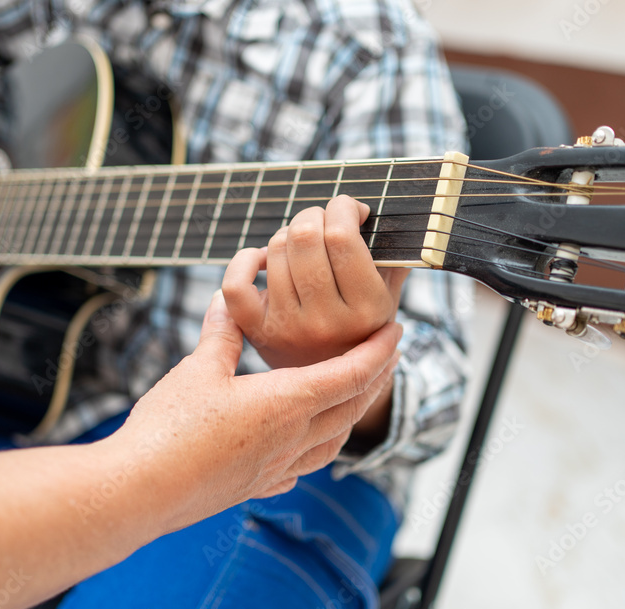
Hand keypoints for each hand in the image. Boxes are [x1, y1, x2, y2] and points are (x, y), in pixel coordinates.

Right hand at [110, 291, 401, 529]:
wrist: (140, 492)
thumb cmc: (170, 429)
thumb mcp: (198, 369)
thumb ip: (221, 334)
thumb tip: (227, 301)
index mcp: (286, 404)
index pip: (351, 374)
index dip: (378, 351)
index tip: (397, 330)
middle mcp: (291, 441)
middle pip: (351, 409)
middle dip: (375, 379)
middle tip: (387, 357)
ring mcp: (274, 470)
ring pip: (332, 443)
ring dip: (352, 416)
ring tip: (355, 398)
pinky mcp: (253, 488)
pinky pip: (301, 469)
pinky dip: (316, 451)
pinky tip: (303, 449)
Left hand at [222, 195, 408, 368]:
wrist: (335, 384)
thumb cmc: (363, 327)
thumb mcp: (389, 295)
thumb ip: (389, 257)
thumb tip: (367, 212)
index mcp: (366, 310)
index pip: (342, 237)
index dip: (342, 207)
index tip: (349, 209)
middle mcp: (325, 322)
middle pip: (305, 237)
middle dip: (313, 215)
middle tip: (323, 222)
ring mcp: (288, 328)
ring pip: (274, 252)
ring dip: (286, 235)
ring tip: (301, 245)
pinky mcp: (258, 332)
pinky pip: (235, 284)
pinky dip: (245, 260)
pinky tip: (264, 259)